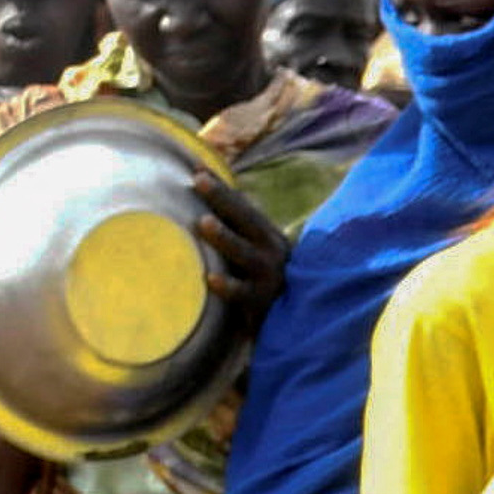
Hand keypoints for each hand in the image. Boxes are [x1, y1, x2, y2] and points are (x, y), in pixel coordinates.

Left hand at [195, 179, 289, 323]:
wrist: (296, 324)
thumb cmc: (264, 284)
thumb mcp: (257, 254)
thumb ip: (237, 232)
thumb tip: (206, 198)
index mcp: (269, 236)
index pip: (243, 206)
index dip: (222, 187)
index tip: (197, 168)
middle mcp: (272, 252)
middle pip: (246, 221)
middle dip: (222, 199)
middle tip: (199, 181)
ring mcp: (269, 277)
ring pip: (244, 254)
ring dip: (224, 237)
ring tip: (203, 222)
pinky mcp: (263, 304)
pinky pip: (242, 293)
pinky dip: (228, 286)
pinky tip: (209, 279)